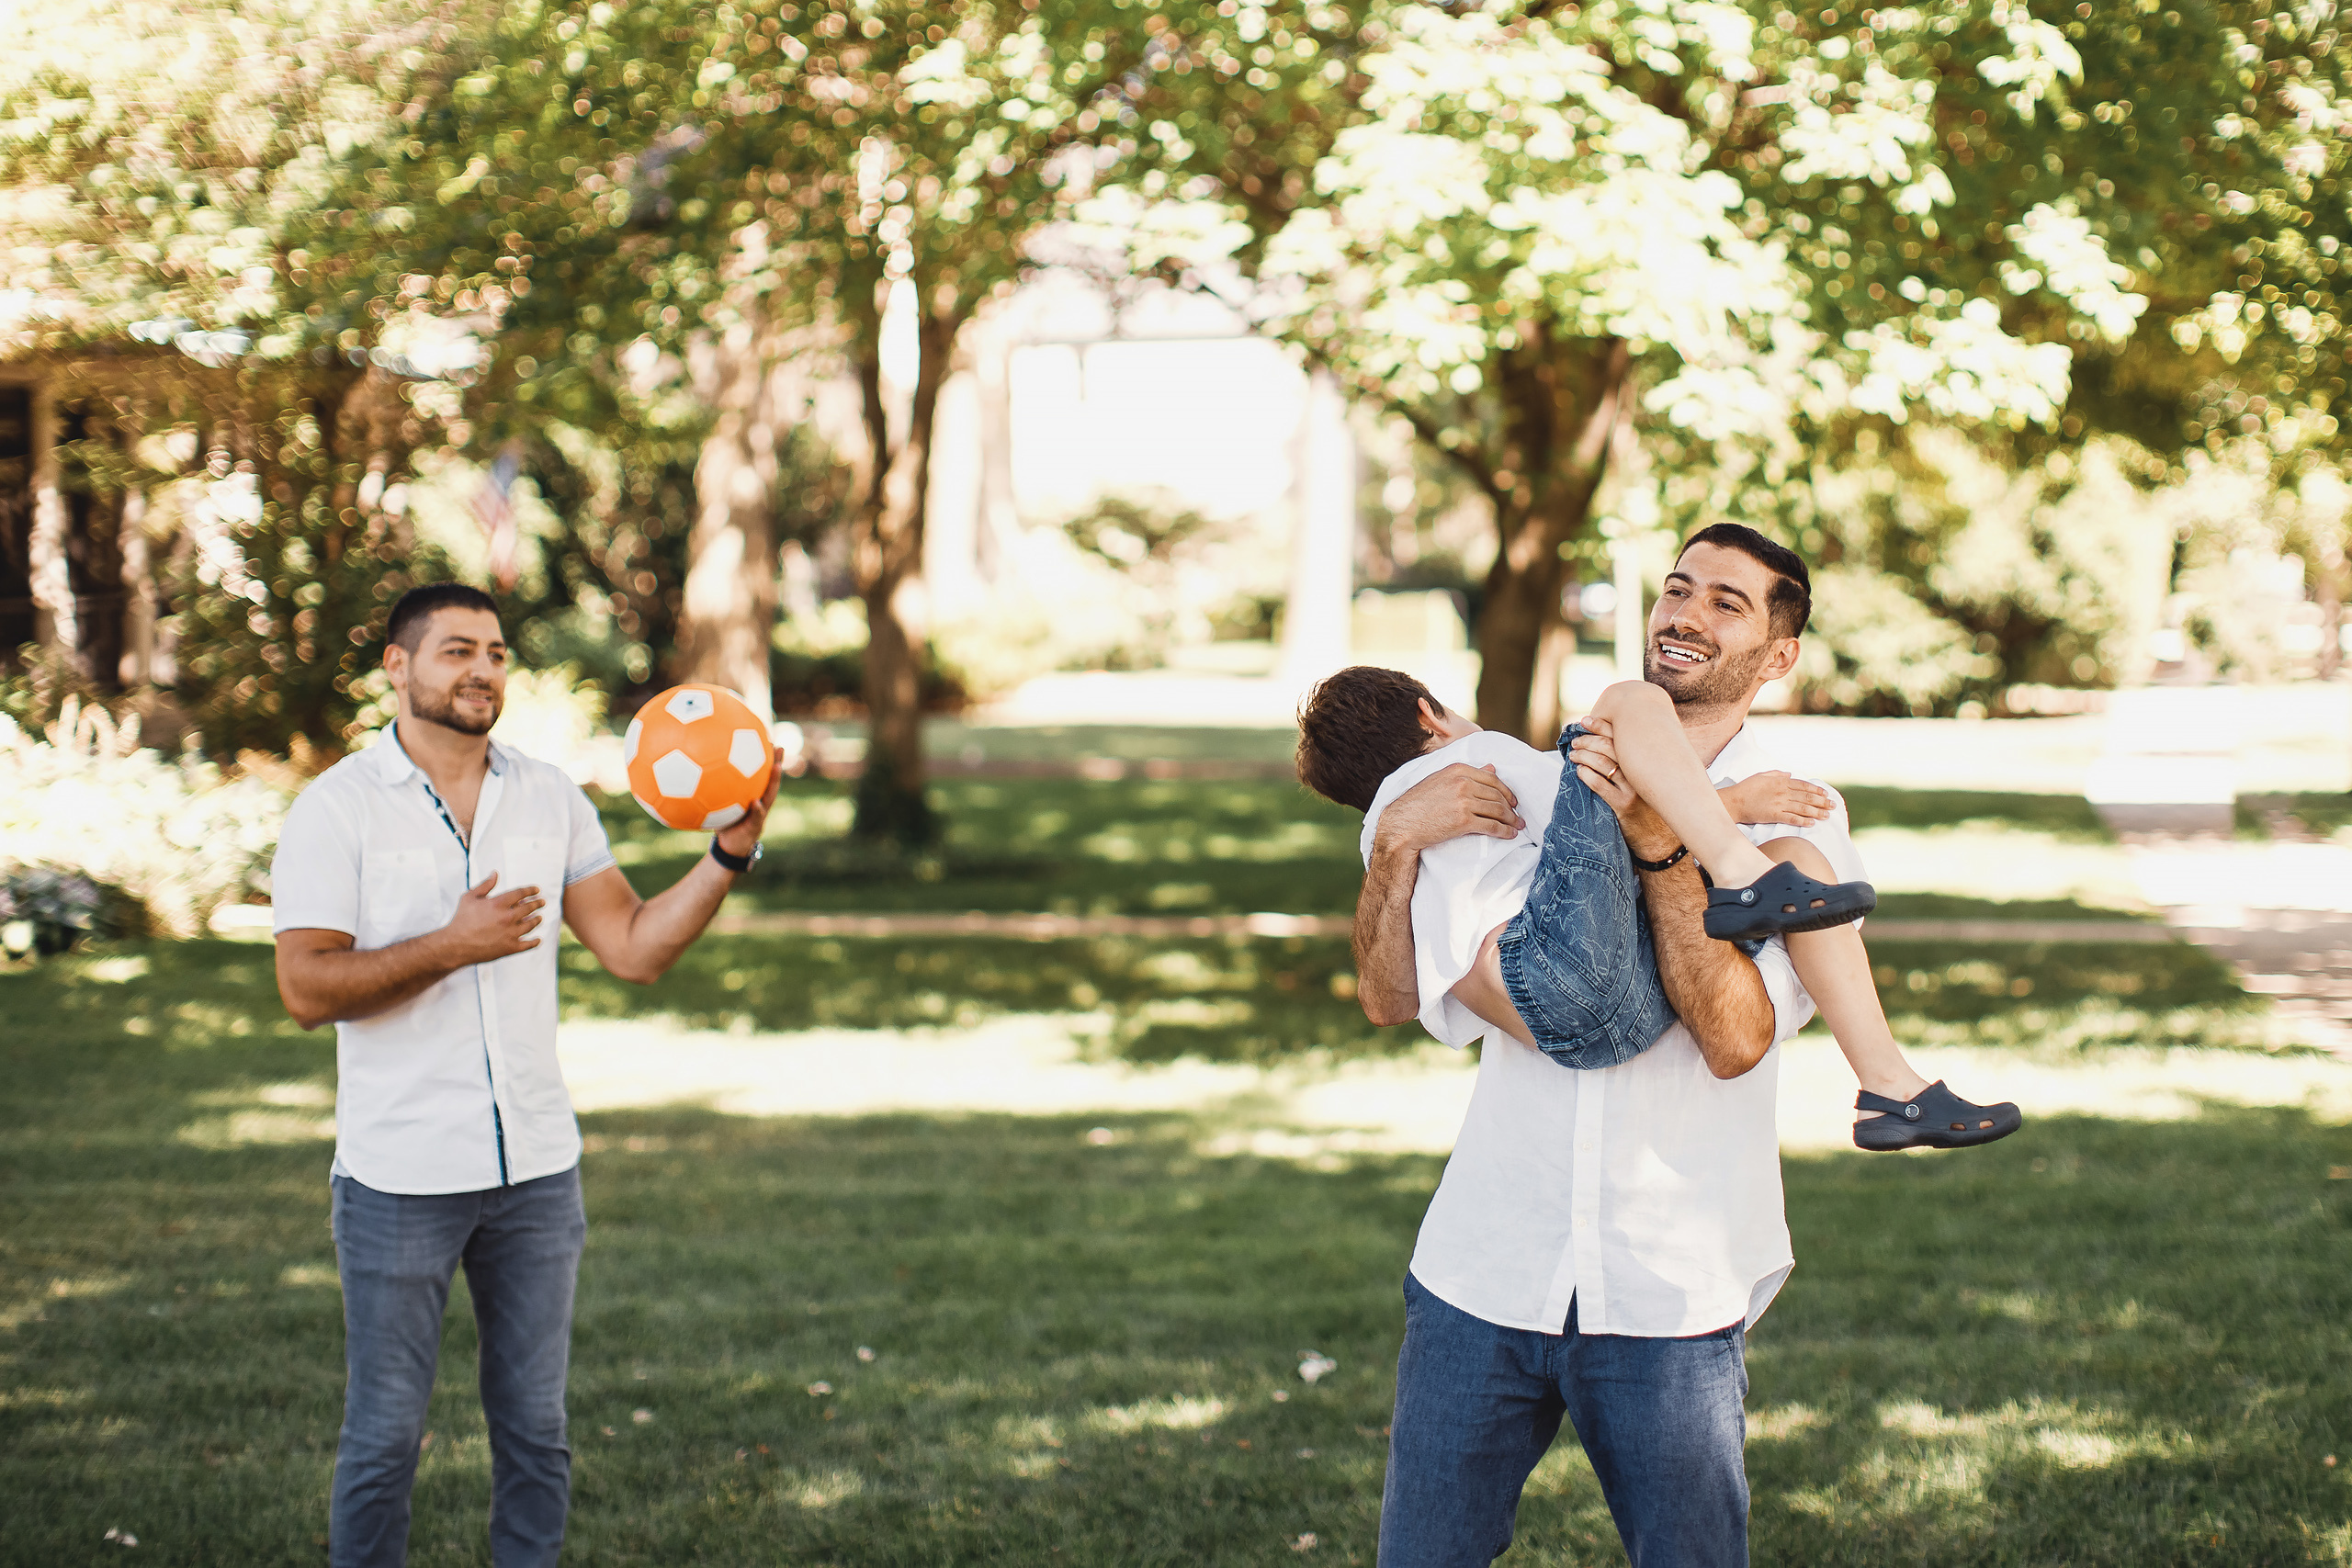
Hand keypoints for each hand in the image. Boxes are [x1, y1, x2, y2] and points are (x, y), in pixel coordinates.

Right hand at [438, 872, 544, 964]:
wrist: (455, 945)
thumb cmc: (461, 919)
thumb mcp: (470, 898)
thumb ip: (485, 885)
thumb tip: (495, 873)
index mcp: (498, 903)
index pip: (521, 893)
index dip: (531, 890)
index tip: (537, 890)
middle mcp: (507, 917)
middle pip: (529, 907)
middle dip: (537, 903)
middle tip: (542, 902)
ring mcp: (510, 933)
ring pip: (531, 924)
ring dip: (537, 919)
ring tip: (539, 917)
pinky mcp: (510, 948)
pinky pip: (528, 944)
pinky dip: (535, 941)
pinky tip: (538, 939)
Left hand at [712, 745, 785, 861]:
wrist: (729, 847)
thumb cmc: (721, 823)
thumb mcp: (715, 804)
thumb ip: (708, 789)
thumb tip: (688, 769)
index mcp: (752, 794)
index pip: (760, 772)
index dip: (764, 756)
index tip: (765, 737)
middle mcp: (759, 801)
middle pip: (770, 780)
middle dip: (776, 763)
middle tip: (779, 746)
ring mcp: (760, 814)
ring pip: (770, 795)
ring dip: (774, 781)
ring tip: (777, 766)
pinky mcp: (755, 827)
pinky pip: (757, 817)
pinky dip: (758, 810)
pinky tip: (756, 802)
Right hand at [1371, 762, 1523, 858]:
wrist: (1402, 824)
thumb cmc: (1418, 804)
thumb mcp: (1441, 780)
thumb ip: (1466, 774)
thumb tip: (1492, 767)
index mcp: (1458, 769)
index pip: (1493, 779)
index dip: (1507, 791)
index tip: (1513, 801)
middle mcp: (1462, 782)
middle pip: (1497, 795)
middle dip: (1511, 808)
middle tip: (1517, 817)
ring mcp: (1463, 801)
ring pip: (1498, 810)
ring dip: (1511, 820)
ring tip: (1516, 827)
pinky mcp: (1463, 821)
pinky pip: (1492, 825)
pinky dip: (1504, 831)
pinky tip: (1509, 835)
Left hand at [1565, 725, 1678, 861]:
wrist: (1662, 839)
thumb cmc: (1654, 806)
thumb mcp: (1652, 780)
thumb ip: (1639, 762)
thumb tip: (1615, 740)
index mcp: (1649, 760)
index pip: (1623, 735)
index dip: (1602, 725)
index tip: (1585, 720)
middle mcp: (1642, 772)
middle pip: (1610, 746)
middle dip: (1588, 740)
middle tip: (1575, 741)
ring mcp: (1634, 789)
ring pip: (1603, 764)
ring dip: (1583, 756)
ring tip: (1573, 755)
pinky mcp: (1624, 806)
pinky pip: (1600, 786)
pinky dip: (1586, 776)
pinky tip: (1579, 772)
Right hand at [1718, 771, 1832, 827]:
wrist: (1733, 801)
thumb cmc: (1746, 788)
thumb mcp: (1761, 776)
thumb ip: (1777, 774)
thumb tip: (1789, 774)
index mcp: (1780, 782)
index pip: (1803, 785)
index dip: (1816, 789)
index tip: (1825, 794)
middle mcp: (1782, 792)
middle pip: (1807, 796)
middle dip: (1822, 801)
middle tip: (1832, 806)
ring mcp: (1779, 804)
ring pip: (1803, 808)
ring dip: (1817, 812)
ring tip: (1827, 816)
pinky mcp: (1774, 815)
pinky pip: (1792, 818)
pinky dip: (1803, 821)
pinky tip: (1812, 823)